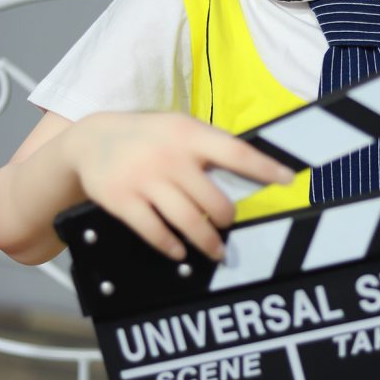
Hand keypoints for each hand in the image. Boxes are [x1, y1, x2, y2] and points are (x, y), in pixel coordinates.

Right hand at [70, 112, 293, 260]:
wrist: (91, 139)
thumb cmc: (149, 137)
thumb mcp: (178, 128)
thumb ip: (209, 146)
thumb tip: (253, 168)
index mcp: (189, 135)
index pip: (236, 152)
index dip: (264, 168)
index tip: (288, 180)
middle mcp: (170, 157)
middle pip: (214, 201)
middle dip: (226, 219)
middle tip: (228, 224)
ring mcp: (145, 180)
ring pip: (188, 221)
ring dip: (207, 242)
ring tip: (216, 250)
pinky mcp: (122, 200)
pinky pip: (155, 232)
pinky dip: (171, 247)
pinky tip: (179, 251)